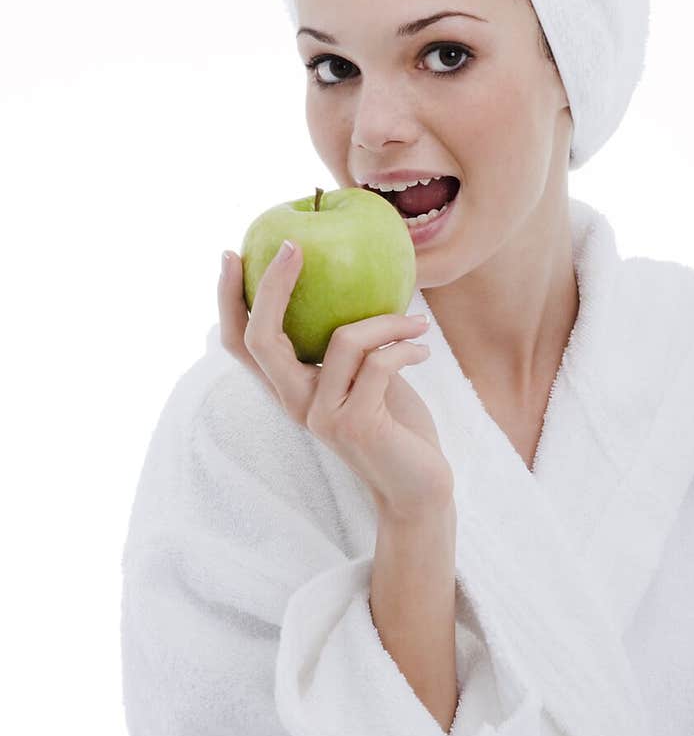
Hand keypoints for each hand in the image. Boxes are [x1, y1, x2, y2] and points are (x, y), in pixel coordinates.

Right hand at [217, 242, 453, 519]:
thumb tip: (355, 277)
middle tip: (293, 246)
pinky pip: (379, 363)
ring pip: (343, 340)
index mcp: (290, 389)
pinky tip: (423, 350)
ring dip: (386, 321)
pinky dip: (405, 347)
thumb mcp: (366, 376)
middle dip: (271, 286)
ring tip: (417, 322)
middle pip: (260, 338)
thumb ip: (349, 343)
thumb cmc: (396, 425)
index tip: (232, 253)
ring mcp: (321, 416)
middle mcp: (295, 404)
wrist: (419, 490)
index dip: (228, 299)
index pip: (240, 343)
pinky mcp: (355, 424)